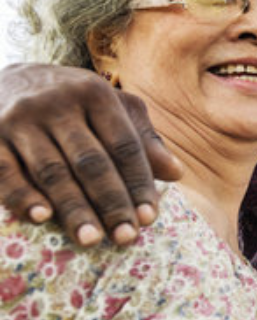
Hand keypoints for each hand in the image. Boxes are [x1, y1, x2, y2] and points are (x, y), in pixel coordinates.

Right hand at [0, 63, 181, 245]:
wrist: (3, 79)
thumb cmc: (70, 101)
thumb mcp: (109, 107)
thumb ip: (141, 138)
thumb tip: (176, 173)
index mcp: (94, 93)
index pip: (124, 145)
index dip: (139, 183)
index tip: (150, 218)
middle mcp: (57, 103)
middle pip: (91, 161)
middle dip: (111, 201)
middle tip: (126, 237)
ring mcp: (19, 120)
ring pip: (52, 171)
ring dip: (73, 208)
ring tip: (92, 239)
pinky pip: (6, 172)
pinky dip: (23, 196)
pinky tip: (42, 218)